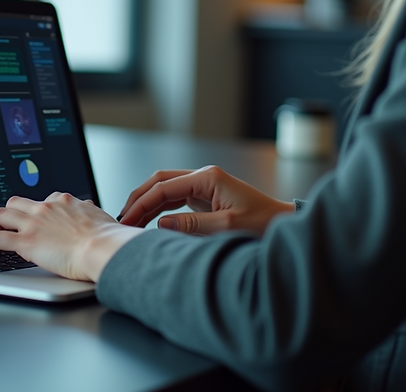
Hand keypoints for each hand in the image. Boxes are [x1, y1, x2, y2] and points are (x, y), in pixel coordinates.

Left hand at [0, 192, 144, 281]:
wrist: (103, 248)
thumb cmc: (108, 239)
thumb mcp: (101, 218)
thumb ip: (91, 213)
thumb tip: (92, 211)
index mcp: (65, 202)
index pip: (43, 201)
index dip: (35, 213)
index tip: (34, 224)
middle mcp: (46, 208)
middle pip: (16, 202)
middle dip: (7, 215)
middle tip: (5, 229)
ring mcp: (34, 223)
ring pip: (0, 215)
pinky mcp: (26, 241)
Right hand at [117, 165, 294, 235]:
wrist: (283, 224)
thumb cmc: (263, 224)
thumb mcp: (227, 227)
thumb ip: (192, 225)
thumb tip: (160, 224)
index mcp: (207, 178)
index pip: (163, 186)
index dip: (142, 203)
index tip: (127, 220)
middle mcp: (203, 177)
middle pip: (160, 181)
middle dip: (138, 199)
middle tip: (122, 219)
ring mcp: (203, 186)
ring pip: (165, 189)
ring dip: (147, 204)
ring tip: (130, 222)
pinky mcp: (205, 198)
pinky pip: (174, 199)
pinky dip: (159, 209)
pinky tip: (148, 221)